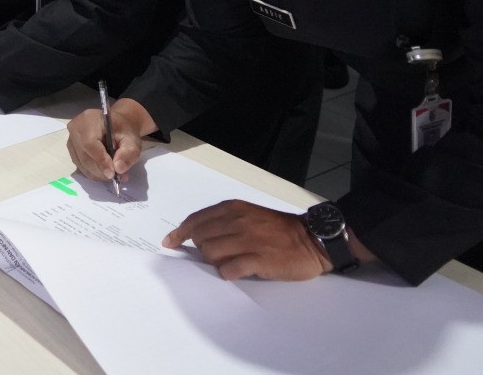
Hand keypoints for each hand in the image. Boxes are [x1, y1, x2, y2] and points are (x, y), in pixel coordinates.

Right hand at [66, 97, 152, 185]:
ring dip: (97, 174)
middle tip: (116, 178)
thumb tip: (118, 169)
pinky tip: (104, 173)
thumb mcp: (132, 140)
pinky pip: (80, 165)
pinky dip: (93, 172)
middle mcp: (75, 128)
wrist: (116, 125)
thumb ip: (128, 153)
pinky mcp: (72, 150)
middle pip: (84, 155)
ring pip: (82, 163)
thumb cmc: (123, 130)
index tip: (112, 174)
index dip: (100, 160)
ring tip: (113, 176)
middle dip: (100, 170)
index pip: (90, 143)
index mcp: (89, 119)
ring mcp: (71, 139)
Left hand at [163, 201, 329, 281]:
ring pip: (211, 254)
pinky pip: (230, 269)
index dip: (179, 233)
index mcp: (233, 209)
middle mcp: (237, 221)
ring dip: (214, 263)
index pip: (196, 220)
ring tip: (230, 264)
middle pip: (200, 239)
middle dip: (201, 251)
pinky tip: (236, 272)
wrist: (312, 239)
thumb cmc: (280, 229)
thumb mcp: (250, 215)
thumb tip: (200, 237)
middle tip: (216, 257)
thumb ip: (227, 222)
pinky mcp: (259, 259)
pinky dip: (228, 273)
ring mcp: (248, 240)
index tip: (170, 243)